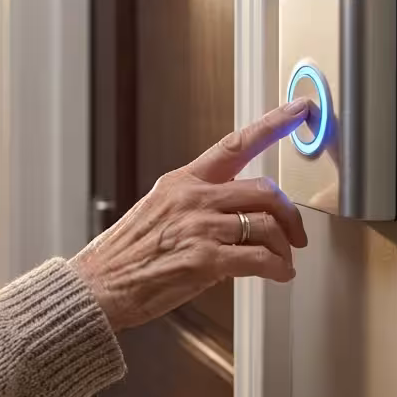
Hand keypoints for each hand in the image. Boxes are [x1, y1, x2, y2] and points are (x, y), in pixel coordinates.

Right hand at [70, 100, 310, 330]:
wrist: (99, 286)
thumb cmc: (126, 255)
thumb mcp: (157, 211)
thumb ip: (195, 204)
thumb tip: (233, 213)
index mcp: (181, 182)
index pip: (233, 145)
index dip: (271, 124)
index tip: (298, 110)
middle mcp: (192, 199)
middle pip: (264, 190)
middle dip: (290, 214)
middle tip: (295, 232)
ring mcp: (199, 228)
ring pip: (267, 225)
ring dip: (283, 247)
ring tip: (281, 261)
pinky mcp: (204, 260)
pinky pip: (261, 259)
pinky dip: (278, 269)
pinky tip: (277, 274)